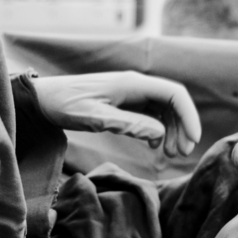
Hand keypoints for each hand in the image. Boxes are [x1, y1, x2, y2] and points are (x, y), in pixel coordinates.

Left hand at [31, 72, 201, 157]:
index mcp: (132, 84)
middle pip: (173, 102)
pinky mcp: (125, 103)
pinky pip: (151, 114)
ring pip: (164, 110)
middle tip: (181, 154)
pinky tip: (154, 145)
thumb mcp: (94, 118)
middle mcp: (135, 85)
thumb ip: (126, 124)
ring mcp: (131, 94)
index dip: (188, 116)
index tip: (193, 140)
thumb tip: (157, 132)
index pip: (173, 94)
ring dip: (172, 130)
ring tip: (170, 154)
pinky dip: (158, 130)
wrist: (44, 99)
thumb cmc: (65, 105)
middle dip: (183, 126)